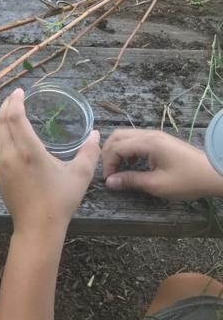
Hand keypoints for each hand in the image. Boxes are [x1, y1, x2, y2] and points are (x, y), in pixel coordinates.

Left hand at [0, 88, 100, 238]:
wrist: (37, 227)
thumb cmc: (59, 201)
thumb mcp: (79, 175)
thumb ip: (89, 152)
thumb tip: (96, 134)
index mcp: (28, 151)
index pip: (15, 117)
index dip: (15, 102)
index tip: (20, 91)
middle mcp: (9, 155)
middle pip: (0, 122)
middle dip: (5, 106)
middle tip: (13, 97)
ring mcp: (0, 165)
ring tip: (7, 110)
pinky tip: (5, 134)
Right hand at [102, 129, 222, 199]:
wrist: (215, 173)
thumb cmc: (188, 180)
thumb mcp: (158, 184)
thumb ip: (131, 180)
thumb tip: (109, 182)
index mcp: (148, 143)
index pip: (116, 147)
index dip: (108, 163)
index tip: (110, 180)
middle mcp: (149, 134)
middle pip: (117, 136)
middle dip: (108, 153)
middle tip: (109, 172)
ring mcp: (155, 136)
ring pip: (125, 136)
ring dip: (117, 151)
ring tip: (118, 169)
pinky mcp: (160, 140)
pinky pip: (135, 140)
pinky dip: (126, 150)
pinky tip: (130, 163)